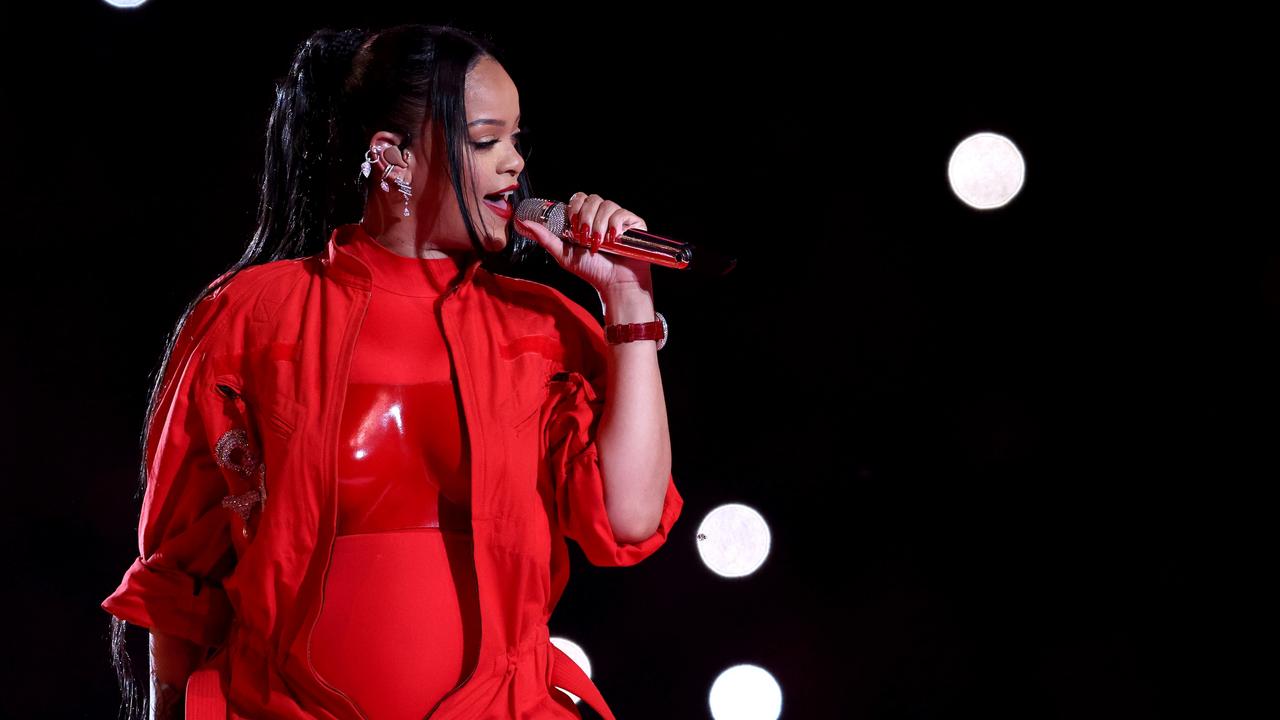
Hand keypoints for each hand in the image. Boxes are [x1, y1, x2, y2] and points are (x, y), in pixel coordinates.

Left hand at [514, 191, 652, 293]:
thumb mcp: (563, 254)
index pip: (579, 198)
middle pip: (592, 198)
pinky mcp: (634, 224)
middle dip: (585, 217)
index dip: (575, 208)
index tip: (573, 225)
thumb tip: (523, 222)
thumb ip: (545, 237)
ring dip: (599, 225)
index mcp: (586, 219)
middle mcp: (602, 216)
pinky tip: (613, 239)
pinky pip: (623, 213)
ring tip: (598, 244)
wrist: (614, 284)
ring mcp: (619, 219)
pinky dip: (616, 226)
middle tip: (584, 237)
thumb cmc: (592, 271)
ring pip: (607, 205)